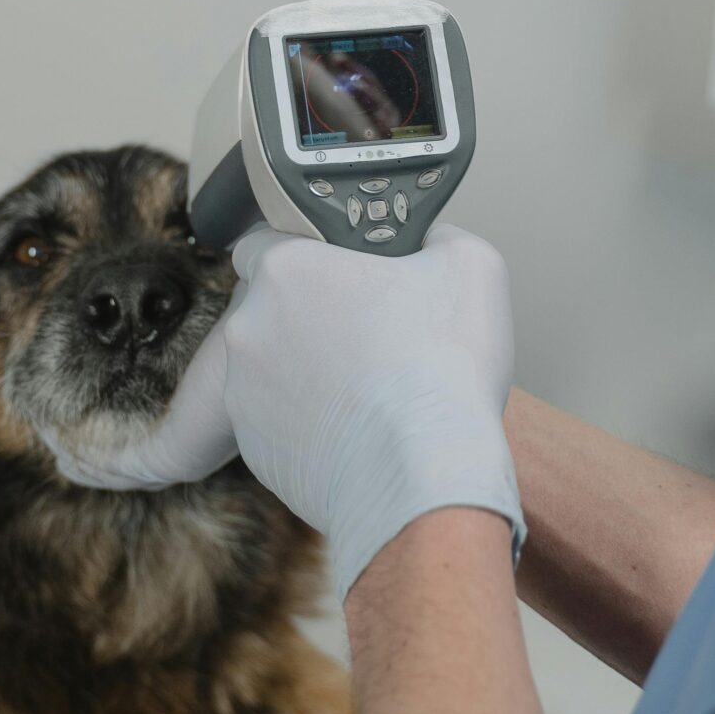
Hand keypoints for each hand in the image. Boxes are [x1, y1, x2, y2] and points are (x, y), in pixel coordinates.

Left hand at [219, 226, 519, 597]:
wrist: (426, 477)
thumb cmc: (444, 366)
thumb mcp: (470, 265)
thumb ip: (437, 237)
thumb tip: (432, 241)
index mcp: (285, 270)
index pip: (262, 245)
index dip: (301, 258)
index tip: (334, 277)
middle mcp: (249, 328)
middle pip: (268, 311)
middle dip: (307, 319)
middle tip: (364, 336)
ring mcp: (245, 394)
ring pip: (271, 371)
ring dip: (307, 374)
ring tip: (368, 392)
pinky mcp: (256, 449)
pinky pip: (279, 425)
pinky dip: (309, 425)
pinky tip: (359, 432)